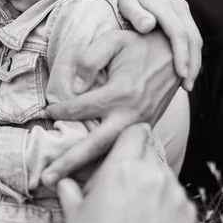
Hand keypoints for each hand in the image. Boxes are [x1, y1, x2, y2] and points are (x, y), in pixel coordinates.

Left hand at [42, 30, 179, 184]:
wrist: (176, 54)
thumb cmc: (139, 45)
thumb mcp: (112, 40)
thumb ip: (89, 59)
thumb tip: (74, 88)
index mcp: (121, 93)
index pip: (80, 108)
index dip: (60, 110)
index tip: (48, 110)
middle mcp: (132, 114)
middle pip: (95, 145)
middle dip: (69, 163)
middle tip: (45, 179)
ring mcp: (140, 124)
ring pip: (109, 153)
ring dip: (85, 169)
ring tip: (60, 182)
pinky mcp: (145, 128)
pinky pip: (121, 148)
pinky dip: (103, 161)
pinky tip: (85, 171)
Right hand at [57, 124, 195, 222]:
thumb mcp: (74, 216)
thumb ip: (69, 190)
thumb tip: (62, 182)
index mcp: (121, 168)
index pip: (134, 132)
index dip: (127, 137)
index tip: (123, 145)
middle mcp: (151, 174)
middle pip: (150, 149)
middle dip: (138, 157)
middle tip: (125, 177)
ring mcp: (173, 193)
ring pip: (164, 171)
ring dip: (152, 178)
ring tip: (137, 201)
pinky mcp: (188, 212)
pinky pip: (176, 194)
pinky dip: (165, 200)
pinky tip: (150, 218)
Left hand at [113, 0, 201, 90]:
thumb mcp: (125, 1)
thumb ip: (135, 14)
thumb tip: (149, 26)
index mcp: (164, 5)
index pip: (179, 33)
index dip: (182, 55)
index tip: (181, 74)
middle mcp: (179, 6)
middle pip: (193, 38)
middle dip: (192, 63)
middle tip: (187, 86)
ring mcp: (183, 9)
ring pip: (196, 37)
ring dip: (194, 60)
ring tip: (187, 83)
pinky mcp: (183, 13)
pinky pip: (192, 35)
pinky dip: (191, 53)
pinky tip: (185, 69)